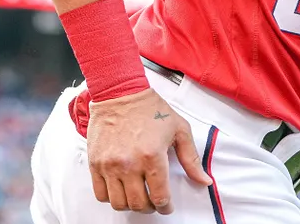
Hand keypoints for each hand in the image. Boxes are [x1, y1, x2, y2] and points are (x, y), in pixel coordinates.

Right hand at [86, 87, 211, 214]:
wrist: (120, 92)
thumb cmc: (150, 108)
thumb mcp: (179, 129)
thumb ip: (192, 159)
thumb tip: (204, 181)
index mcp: (152, 156)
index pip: (160, 197)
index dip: (166, 207)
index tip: (167, 205)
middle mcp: (129, 164)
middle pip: (139, 204)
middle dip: (150, 208)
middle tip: (153, 201)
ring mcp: (110, 165)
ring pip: (119, 203)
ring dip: (130, 205)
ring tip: (136, 195)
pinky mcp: (95, 163)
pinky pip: (101, 193)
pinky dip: (111, 197)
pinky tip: (119, 189)